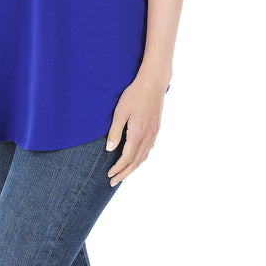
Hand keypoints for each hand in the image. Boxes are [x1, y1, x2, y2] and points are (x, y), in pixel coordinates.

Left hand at [105, 70, 167, 186]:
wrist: (153, 83)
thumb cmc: (134, 95)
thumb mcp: (120, 112)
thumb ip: (115, 132)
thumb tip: (109, 150)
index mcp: (138, 134)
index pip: (127, 158)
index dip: (117, 168)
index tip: (109, 175)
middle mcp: (148, 137)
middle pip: (136, 162)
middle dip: (124, 173)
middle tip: (113, 182)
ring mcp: (154, 134)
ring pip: (143, 157)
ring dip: (133, 168)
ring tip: (123, 174)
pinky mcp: (156, 129)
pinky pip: (148, 150)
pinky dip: (141, 159)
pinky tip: (136, 159)